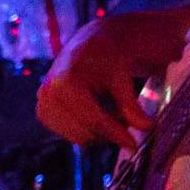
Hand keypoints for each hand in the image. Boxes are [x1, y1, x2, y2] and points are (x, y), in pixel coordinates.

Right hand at [37, 10, 188, 148]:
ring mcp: (43, 102)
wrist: (90, 44)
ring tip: (115, 112)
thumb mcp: (122, 76)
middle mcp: (49, 92)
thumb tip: (146, 128)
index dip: (117, 135)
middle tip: (128, 121)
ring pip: (78, 137)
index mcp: (66, 80)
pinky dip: (88, 129)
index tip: (134, 145)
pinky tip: (99, 112)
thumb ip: (131, 104)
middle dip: (110, 132)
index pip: (94, 120)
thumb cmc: (108, 55)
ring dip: (100, 131)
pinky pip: (70, 134)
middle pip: (86, 132)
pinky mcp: (43, 111)